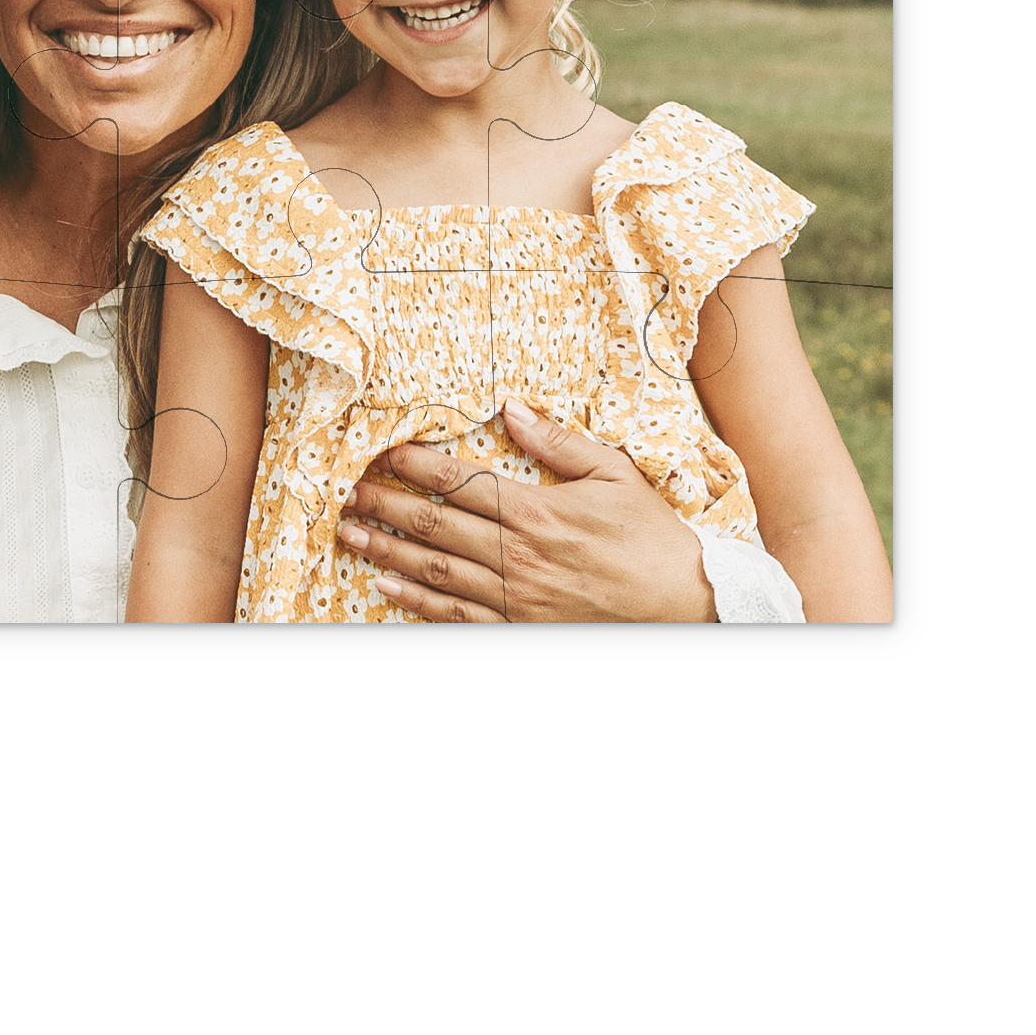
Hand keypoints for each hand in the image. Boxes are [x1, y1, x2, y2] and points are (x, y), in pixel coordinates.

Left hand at [336, 400, 716, 622]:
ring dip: (388, 552)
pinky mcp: (522, 629)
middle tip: (348, 492)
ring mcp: (517, 597)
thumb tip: (511, 406)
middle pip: (436, 525)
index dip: (415, 465)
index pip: (461, 481)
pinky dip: (418, 602)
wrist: (687, 604)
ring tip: (351, 535)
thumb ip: (557, 440)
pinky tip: (387, 587)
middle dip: (386, 506)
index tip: (382, 451)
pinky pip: (458, 617)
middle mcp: (519, 555)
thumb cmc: (652, 536)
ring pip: (437, 571)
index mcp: (538, 511)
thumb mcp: (613, 473)